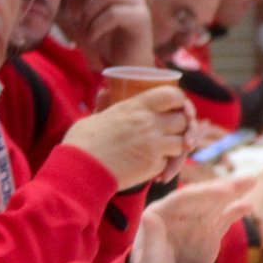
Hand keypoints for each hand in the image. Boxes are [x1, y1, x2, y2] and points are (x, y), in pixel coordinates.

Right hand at [61, 86, 191, 187]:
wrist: (79, 170)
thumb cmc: (82, 143)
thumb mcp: (95, 116)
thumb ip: (105, 104)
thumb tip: (105, 91)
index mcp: (136, 107)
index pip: (173, 95)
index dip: (181, 101)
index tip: (178, 108)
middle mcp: (149, 123)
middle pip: (183, 120)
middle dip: (183, 127)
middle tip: (175, 134)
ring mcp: (154, 145)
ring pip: (182, 143)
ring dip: (177, 148)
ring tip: (164, 153)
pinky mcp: (153, 165)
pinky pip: (170, 163)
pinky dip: (167, 166)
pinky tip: (156, 171)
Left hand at [63, 0, 154, 69]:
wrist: (126, 68)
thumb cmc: (105, 42)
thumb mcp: (84, 18)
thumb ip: (78, 1)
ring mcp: (138, 3)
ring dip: (88, 13)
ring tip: (84, 32)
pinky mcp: (141, 19)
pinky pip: (114, 13)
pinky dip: (97, 26)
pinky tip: (93, 37)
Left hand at [129, 175, 255, 262]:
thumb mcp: (148, 259)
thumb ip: (151, 238)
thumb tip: (148, 216)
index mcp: (162, 212)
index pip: (184, 197)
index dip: (204, 192)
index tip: (224, 190)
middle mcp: (180, 211)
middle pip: (203, 195)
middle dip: (224, 187)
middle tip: (246, 181)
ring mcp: (197, 220)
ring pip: (217, 202)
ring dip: (235, 191)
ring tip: (252, 182)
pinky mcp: (211, 230)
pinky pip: (225, 218)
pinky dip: (237, 211)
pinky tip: (249, 206)